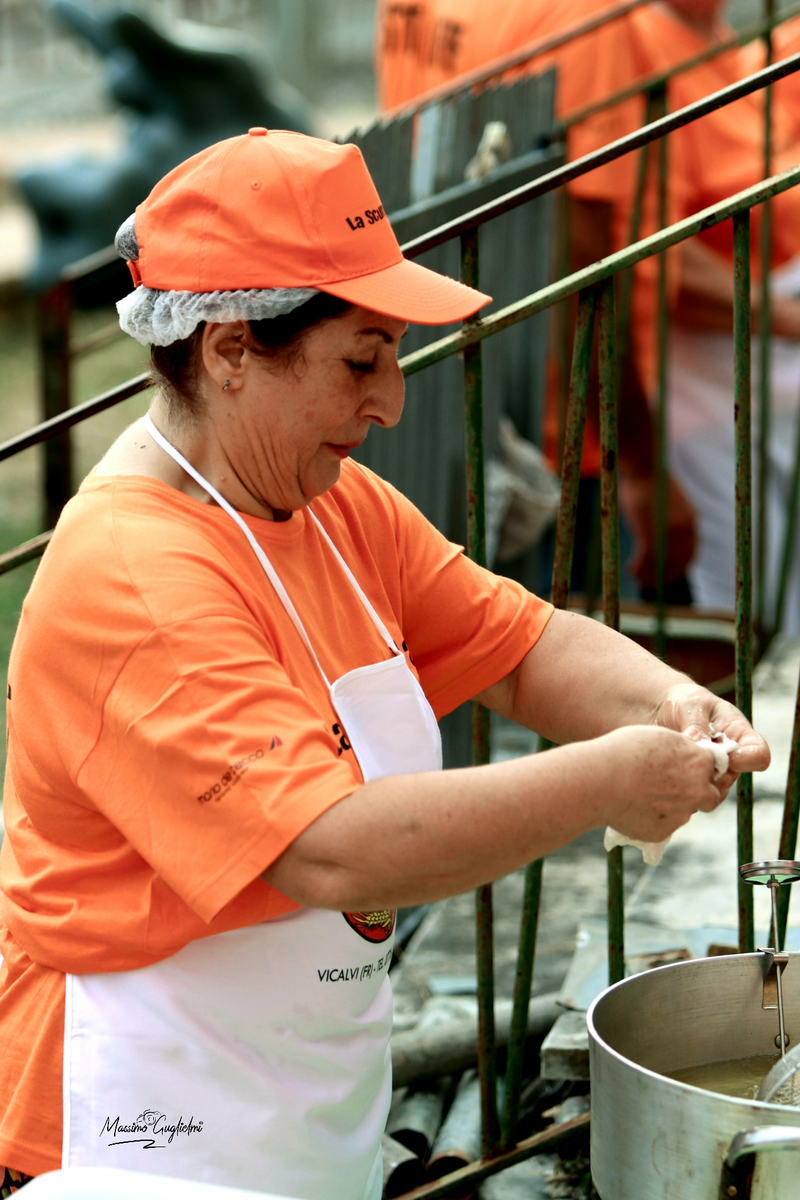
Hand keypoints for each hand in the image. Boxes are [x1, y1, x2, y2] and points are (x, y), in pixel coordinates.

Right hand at [597, 724, 723, 842]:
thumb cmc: (625, 751)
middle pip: (708, 794)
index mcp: (699, 762)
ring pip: (685, 811)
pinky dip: (654, 818)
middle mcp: (698, 790)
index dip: (698, 766)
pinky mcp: (663, 831)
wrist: (601, 780)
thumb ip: (681, 749)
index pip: (712, 766)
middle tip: (672, 785)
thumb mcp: (660, 737)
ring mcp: (681, 814)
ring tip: (644, 794)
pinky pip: (664, 825)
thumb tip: (686, 756)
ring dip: (674, 805)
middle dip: (696, 791)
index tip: (685, 767)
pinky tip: (634, 807)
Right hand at [618, 471, 695, 587]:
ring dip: (648, 575)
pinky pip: (646, 561)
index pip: (690, 553)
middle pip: (677, 563)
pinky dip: (638, 569)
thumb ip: (670, 519)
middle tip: (649, 582)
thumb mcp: (667, 503)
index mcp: (691, 521)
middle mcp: (684, 530)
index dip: (679, 567)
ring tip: (636, 577)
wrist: (643, 466)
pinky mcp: (650, 534)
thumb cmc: (650, 480)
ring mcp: (667, 533)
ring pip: (660, 565)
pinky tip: (630, 570)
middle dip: (663, 576)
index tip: (668, 575)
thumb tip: (662, 530)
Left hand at [652, 682, 770, 796]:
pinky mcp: (694, 781)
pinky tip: (667, 771)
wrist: (661, 710)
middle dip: (710, 773)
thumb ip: (698, 726)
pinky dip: (681, 787)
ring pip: (711, 791)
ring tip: (673, 762)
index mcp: (738, 734)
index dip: (747, 760)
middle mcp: (730, 757)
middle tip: (688, 759)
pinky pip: (693, 794)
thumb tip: (700, 745)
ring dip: (693, 781)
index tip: (727, 756)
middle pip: (731, 778)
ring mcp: (712, 772)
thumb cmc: (684, 703)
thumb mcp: (693, 706)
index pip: (758, 755)